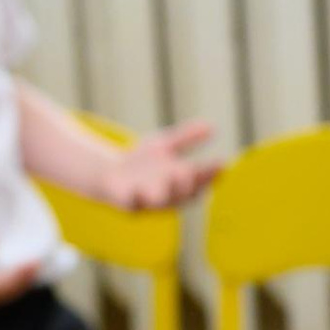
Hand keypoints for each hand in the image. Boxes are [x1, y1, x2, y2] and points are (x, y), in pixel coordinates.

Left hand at [95, 118, 220, 209]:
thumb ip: (187, 139)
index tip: (222, 163)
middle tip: (194, 170)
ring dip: (170, 191)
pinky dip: (136, 197)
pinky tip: (139, 189)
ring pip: (161, 201)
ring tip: (176, 175)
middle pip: (184, 194)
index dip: (211, 174)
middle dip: (190, 183)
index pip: (201, 181)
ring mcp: (147, 201)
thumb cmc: (142, 163)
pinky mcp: (126, 202)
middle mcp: (168, 196)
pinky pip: (132, 202)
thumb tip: (213, 126)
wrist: (108, 174)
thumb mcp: (165, 146)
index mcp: (181, 184)